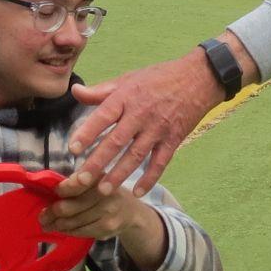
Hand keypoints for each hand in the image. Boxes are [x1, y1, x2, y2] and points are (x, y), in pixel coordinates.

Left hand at [41, 174, 151, 241]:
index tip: (53, 194)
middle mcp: (105, 192)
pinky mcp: (107, 227)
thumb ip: (77, 183)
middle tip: (42, 216)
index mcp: (100, 176)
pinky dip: (68, 231)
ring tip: (47, 224)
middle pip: (70, 207)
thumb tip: (51, 191)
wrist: (131, 212)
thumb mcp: (96, 180)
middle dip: (52, 213)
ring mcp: (108, 212)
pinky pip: (81, 231)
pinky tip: (61, 230)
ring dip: (56, 225)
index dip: (61, 190)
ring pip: (73, 222)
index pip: (75, 184)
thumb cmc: (106, 193)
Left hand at [66, 52, 223, 195]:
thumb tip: (75, 91)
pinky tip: (138, 192)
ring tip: (104, 190)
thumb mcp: (128, 79)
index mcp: (126, 97)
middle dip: (98, 161)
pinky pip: (160, 162)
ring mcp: (158, 128)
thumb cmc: (159, 78)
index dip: (87, 132)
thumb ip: (101, 90)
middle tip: (81, 180)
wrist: (198, 79)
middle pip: (116, 141)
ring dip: (120, 174)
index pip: (103, 116)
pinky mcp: (173, 139)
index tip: (72, 148)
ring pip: (136, 155)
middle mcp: (141, 114)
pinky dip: (150, 178)